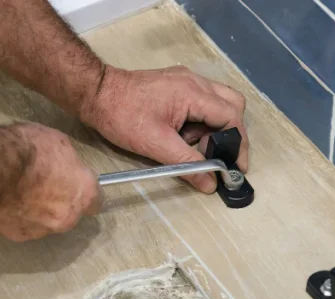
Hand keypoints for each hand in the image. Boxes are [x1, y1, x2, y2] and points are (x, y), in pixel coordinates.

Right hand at [0, 123, 101, 241]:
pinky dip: (15, 216)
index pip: (96, 202)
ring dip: (37, 211)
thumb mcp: (59, 143)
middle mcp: (67, 218)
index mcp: (84, 194)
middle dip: (59, 202)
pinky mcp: (17, 235)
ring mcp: (41, 230)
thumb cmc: (29, 149)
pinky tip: (6, 200)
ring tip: (19, 192)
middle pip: (69, 214)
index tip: (74, 183)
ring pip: (44, 222)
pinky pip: (21, 225)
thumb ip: (68, 164)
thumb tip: (66, 169)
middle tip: (41, 184)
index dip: (84, 192)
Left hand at [80, 65, 247, 193]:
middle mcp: (195, 81)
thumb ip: (187, 164)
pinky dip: (200, 120)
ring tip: (192, 146)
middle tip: (215, 155)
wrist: (95, 93)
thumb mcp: (155, 145)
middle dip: (230, 133)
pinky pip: (201, 101)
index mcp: (193, 92)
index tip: (236, 167)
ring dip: (213, 127)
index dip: (238, 144)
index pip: (232, 117)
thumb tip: (210, 183)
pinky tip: (181, 135)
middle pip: (232, 105)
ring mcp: (186, 79)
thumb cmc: (121, 116)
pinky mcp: (176, 83)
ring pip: (218, 103)